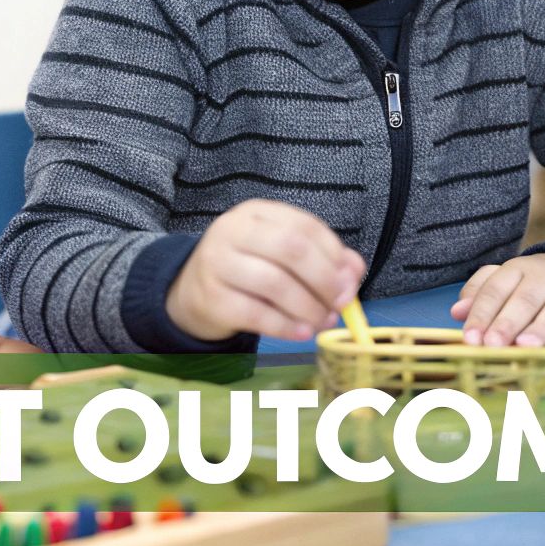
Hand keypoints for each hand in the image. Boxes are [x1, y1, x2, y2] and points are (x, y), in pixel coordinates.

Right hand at [165, 199, 364, 342]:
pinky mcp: (211, 298)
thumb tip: (353, 273)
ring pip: (274, 283)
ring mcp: (217, 263)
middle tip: (340, 303)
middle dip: (324, 279)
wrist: (191, 292)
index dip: (334, 254)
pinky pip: (256, 314)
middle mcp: (233, 231)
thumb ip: (322, 258)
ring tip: (322, 322)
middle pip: (290, 249)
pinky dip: (286, 326)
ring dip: (308, 307)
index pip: (304, 225)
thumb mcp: (280, 255)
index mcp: (256, 213)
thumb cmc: (246, 269)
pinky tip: (302, 332)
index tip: (350, 281)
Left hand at [449, 253, 544, 347]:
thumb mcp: (502, 282)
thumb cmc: (529, 286)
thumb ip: (478, 294)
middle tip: (491, 344)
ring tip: (525, 346)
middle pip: (524, 300)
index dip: (481, 313)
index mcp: (516, 269)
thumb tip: (457, 312)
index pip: (495, 290)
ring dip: (541, 329)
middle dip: (506, 323)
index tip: (470, 338)